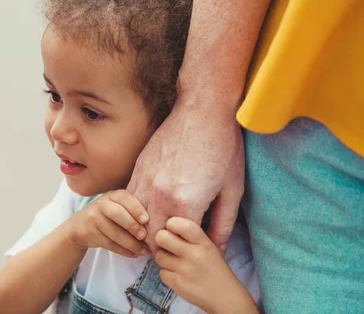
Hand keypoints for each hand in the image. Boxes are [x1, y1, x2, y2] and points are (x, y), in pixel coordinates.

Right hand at [69, 189, 149, 257]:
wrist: (81, 225)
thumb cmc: (110, 214)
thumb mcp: (119, 206)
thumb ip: (134, 210)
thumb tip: (159, 222)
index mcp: (113, 195)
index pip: (124, 198)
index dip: (136, 208)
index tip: (146, 219)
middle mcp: (102, 204)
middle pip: (118, 214)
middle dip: (133, 226)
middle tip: (144, 236)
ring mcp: (94, 219)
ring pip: (114, 233)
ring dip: (131, 244)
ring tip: (143, 251)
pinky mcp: (91, 234)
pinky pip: (110, 244)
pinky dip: (124, 251)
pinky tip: (134, 254)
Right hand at [127, 101, 243, 253]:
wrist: (203, 110)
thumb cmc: (223, 148)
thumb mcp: (232, 191)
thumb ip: (222, 226)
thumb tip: (217, 249)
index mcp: (186, 203)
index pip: (176, 244)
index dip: (183, 251)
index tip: (189, 252)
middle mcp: (160, 194)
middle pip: (151, 237)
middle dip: (162, 246)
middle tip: (174, 247)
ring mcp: (145, 180)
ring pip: (136, 219)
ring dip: (146, 229)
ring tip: (161, 230)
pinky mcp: (139, 168)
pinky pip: (130, 198)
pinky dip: (138, 210)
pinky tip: (152, 208)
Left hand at [154, 217, 257, 313]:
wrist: (225, 296)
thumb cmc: (214, 268)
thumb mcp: (208, 247)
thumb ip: (190, 237)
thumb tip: (166, 228)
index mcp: (203, 242)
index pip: (180, 224)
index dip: (171, 224)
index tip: (172, 230)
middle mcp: (194, 254)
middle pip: (162, 237)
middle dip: (161, 240)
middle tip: (166, 245)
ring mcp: (185, 270)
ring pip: (159, 255)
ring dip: (163, 258)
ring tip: (174, 262)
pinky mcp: (178, 284)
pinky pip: (161, 273)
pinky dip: (167, 274)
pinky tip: (177, 275)